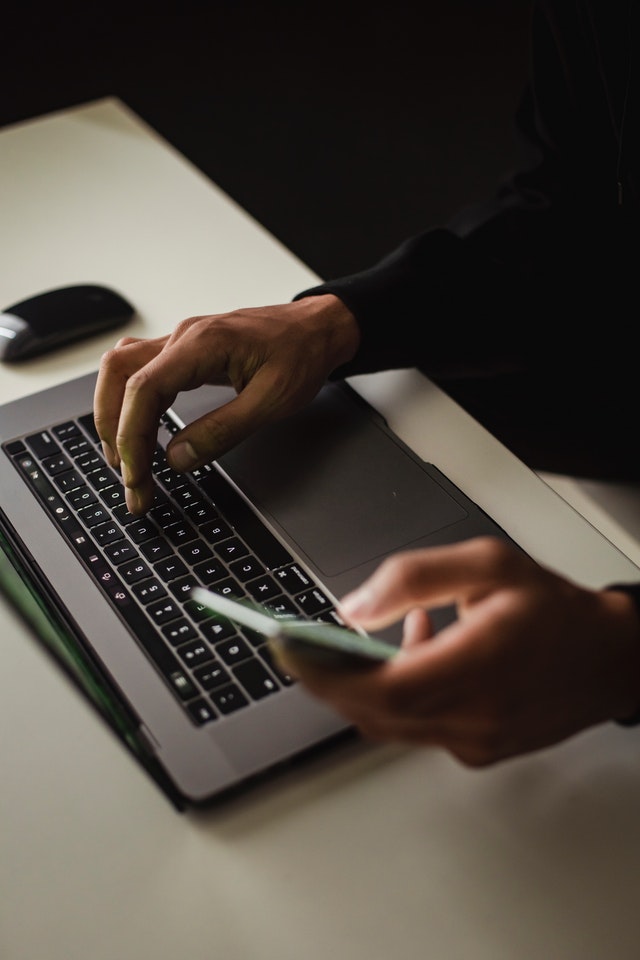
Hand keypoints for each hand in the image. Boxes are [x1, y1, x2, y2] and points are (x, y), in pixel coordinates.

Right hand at [94, 294, 358, 513]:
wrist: (317, 329)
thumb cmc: (302, 355)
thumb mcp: (272, 401)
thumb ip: (223, 431)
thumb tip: (177, 459)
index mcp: (204, 344)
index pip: (144, 389)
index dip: (132, 436)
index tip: (137, 475)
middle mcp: (183, 337)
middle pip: (118, 377)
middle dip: (114, 431)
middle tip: (130, 479)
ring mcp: (180, 342)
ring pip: (120, 372)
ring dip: (114, 416)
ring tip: (126, 461)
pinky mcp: (183, 352)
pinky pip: (139, 373)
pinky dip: (128, 404)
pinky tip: (136, 431)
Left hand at [274, 537, 639, 765]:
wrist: (609, 658)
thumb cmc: (555, 610)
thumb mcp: (486, 564)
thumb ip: (413, 577)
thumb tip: (352, 607)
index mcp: (479, 666)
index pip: (383, 689)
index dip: (328, 675)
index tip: (291, 652)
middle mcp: (475, 715)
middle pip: (375, 712)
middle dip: (331, 681)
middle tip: (307, 647)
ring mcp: (476, 741)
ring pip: (391, 725)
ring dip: (367, 686)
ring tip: (388, 637)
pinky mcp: (478, 751)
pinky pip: (417, 730)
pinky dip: (399, 699)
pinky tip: (420, 657)